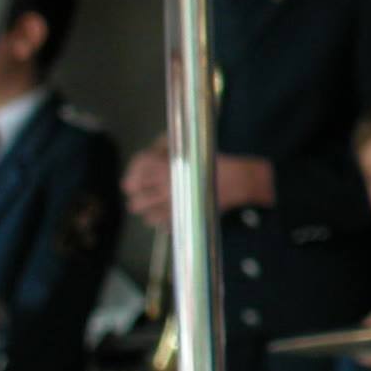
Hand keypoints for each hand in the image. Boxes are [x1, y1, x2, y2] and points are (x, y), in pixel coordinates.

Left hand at [121, 141, 275, 229]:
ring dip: (148, 210)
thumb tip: (152, 150)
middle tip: (143, 192)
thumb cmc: (215, 161)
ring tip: (155, 203)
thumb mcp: (191, 144)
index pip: (138, 171)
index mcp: (167, 166)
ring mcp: (174, 206)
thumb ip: (167, 144)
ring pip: (146, 216)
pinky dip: (161, 220)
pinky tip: (168, 212)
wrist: (238, 180)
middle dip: (137, 196)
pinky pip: (161, 226)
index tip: (135, 177)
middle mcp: (167, 187)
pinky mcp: (184, 220)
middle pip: (135, 199)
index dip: (132, 173)